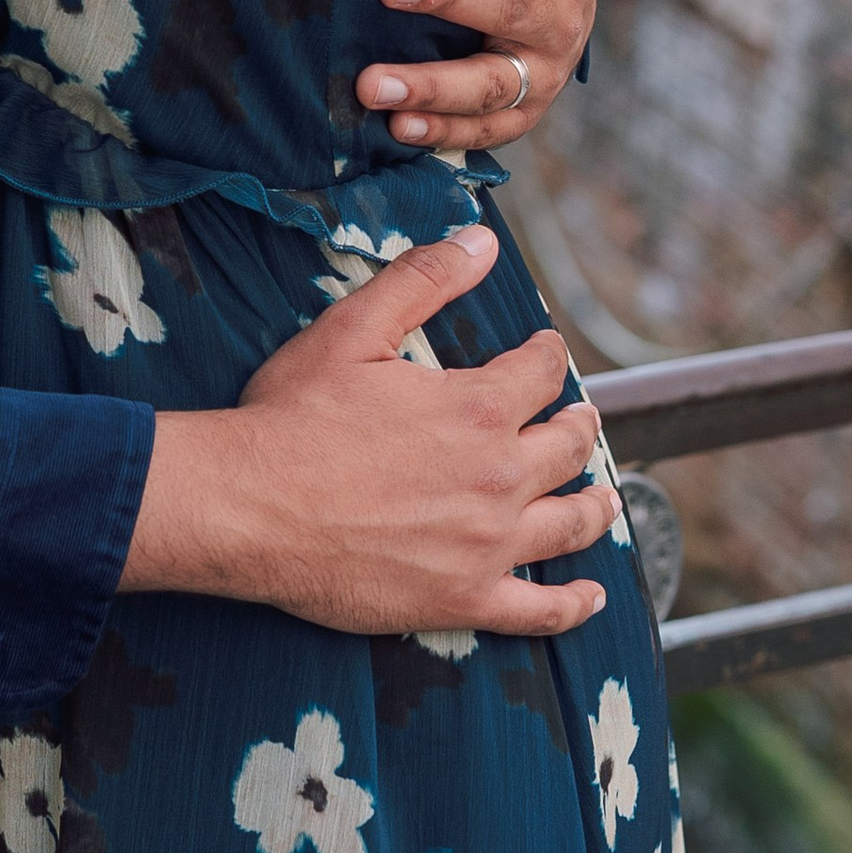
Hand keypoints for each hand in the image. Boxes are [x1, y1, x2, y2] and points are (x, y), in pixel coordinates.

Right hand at [126, 225, 610, 637]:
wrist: (249, 508)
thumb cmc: (292, 418)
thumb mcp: (352, 329)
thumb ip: (423, 280)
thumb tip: (481, 241)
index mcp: (477, 408)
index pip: (538, 374)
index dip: (547, 357)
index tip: (546, 352)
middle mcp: (497, 477)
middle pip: (566, 448)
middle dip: (579, 426)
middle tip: (581, 419)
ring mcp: (485, 545)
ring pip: (567, 524)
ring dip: (595, 505)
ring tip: (603, 498)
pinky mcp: (462, 599)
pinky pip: (537, 611)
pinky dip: (572, 606)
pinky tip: (589, 597)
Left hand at [353, 0, 604, 149]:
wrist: (548, 4)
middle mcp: (563, 18)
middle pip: (513, 16)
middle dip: (453, 3)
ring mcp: (539, 74)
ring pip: (492, 87)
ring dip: (432, 89)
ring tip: (372, 87)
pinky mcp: (515, 115)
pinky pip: (482, 134)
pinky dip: (440, 135)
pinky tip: (393, 131)